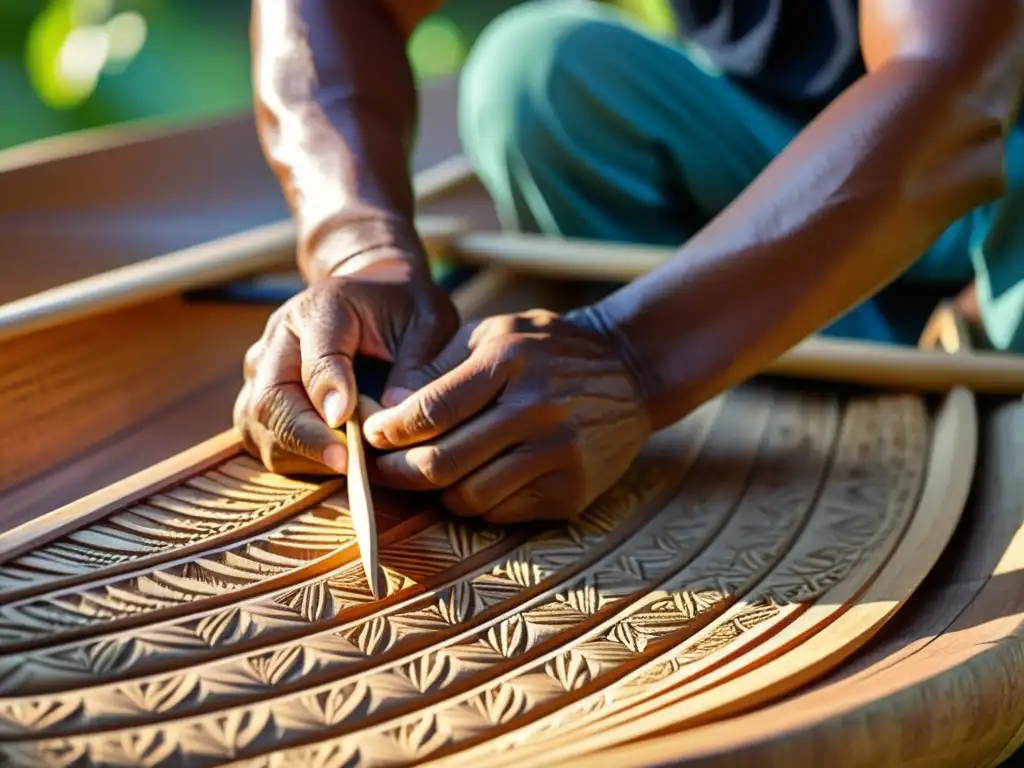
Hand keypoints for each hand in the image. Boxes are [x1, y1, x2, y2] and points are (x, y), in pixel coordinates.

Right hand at [234, 264, 458, 475]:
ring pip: (257, 425)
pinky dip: (294, 458)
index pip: (315, 357)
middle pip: (271, 399)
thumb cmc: (405, 310)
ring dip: (299, 454)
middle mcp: (280, 338)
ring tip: (348, 466)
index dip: (329, 394)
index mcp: (321, 308)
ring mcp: (263, 369)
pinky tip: (333, 462)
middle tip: (350, 465)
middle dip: (308, 439)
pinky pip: (262, 439)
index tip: (348, 423)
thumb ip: (414, 364)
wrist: (375, 293)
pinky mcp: (260, 397)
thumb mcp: (426, 322)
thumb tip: (393, 413)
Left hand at [362, 309, 651, 522]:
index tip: (370, 437)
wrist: (631, 371)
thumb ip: (441, 367)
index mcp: (509, 361)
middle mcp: (535, 409)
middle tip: (380, 471)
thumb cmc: (547, 350)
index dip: (388, 431)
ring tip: (433, 474)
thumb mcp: (496, 333)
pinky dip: (479, 502)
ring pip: (467, 497)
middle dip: (397, 474)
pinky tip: (481, 479)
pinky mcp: (572, 489)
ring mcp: (558, 453)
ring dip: (439, 493)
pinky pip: (502, 512)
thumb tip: (386, 408)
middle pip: (440, 463)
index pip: (430, 411)